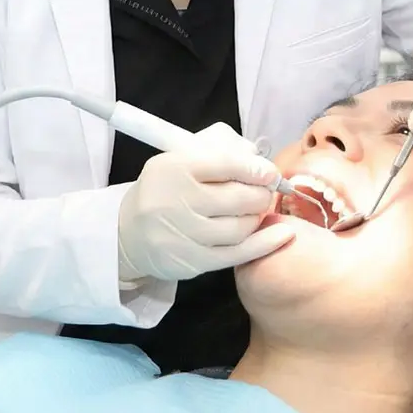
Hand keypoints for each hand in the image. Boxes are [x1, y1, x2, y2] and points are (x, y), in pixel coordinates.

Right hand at [117, 123, 294, 282]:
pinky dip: (265, 244)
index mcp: (175, 167)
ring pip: (239, 227)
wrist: (129, 232)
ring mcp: (184, 234)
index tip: (269, 172)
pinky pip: (237, 254)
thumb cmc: (164, 189)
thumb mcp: (179, 159)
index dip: (255, 168)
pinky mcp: (192, 261)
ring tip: (258, 209)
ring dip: (258, 216)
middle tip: (267, 191)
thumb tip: (258, 157)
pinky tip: (283, 234)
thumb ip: (217, 151)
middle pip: (236, 198)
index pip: (225, 164)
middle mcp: (177, 201)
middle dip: (261, 194)